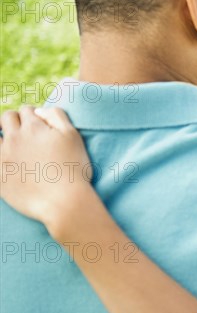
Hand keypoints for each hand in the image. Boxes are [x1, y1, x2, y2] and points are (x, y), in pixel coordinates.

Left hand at [0, 106, 92, 232]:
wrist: (63, 201)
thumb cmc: (73, 169)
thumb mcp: (73, 137)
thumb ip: (58, 116)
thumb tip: (42, 111)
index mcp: (33, 128)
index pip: (27, 110)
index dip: (34, 115)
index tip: (39, 124)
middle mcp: (14, 138)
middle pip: (6, 118)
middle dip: (14, 121)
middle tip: (25, 133)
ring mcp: (3, 157)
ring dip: (3, 137)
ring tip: (14, 147)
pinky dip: (1, 157)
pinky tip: (10, 163)